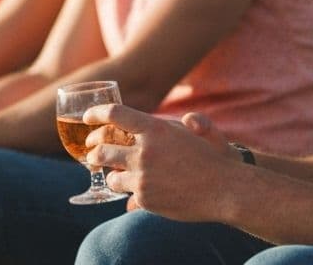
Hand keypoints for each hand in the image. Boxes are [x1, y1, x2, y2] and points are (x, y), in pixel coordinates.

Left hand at [84, 105, 242, 220]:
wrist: (226, 191)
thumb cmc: (215, 157)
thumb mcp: (203, 130)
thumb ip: (190, 122)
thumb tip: (186, 119)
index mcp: (155, 129)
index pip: (114, 114)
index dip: (95, 113)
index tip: (87, 117)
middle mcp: (145, 151)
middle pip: (102, 148)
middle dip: (93, 149)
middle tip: (92, 150)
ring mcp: (142, 177)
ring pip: (110, 175)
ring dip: (110, 174)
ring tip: (114, 174)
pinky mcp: (145, 199)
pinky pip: (126, 195)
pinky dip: (129, 192)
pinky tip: (136, 191)